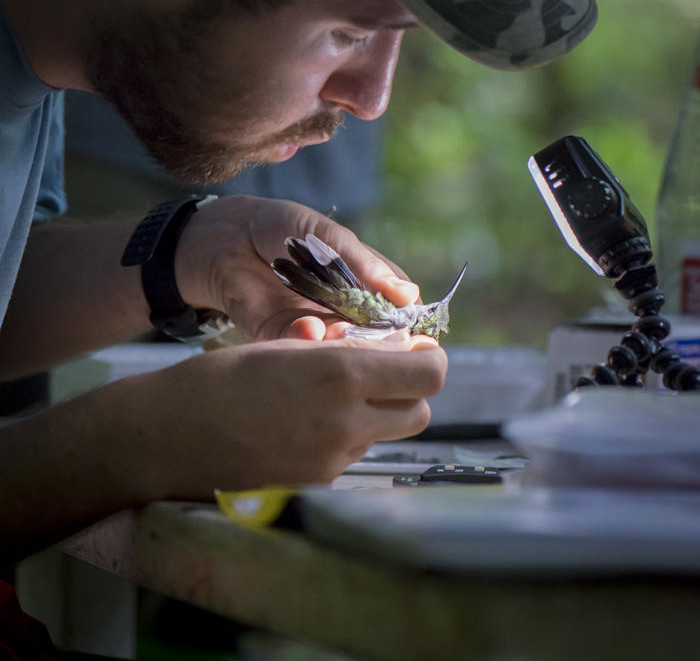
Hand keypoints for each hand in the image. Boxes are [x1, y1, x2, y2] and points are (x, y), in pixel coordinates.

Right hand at [136, 335, 447, 495]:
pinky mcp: (315, 488)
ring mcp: (332, 463)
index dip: (428, 360)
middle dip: (406, 391)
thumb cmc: (222, 377)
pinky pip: (350, 458)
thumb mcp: (287, 346)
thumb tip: (392, 352)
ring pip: (383, 436)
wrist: (168, 437)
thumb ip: (343, 351)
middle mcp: (345, 424)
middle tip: (377, 372)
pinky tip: (301, 425)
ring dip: (372, 416)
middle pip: (418, 412)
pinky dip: (341, 440)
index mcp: (340, 375)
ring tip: (324, 397)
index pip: (429, 375)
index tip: (414, 350)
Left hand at [175, 195, 420, 339]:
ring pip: (337, 345)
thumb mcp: (329, 235)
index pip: (396, 304)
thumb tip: (408, 294)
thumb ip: (365, 263)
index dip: (406, 316)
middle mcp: (340, 308)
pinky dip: (306, 339)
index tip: (416, 327)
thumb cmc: (282, 225)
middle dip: (378, 338)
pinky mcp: (278, 334)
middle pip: (371, 332)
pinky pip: (297, 344)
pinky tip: (311, 328)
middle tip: (384, 338)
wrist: (226, 232)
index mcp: (359, 280)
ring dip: (343, 342)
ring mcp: (311, 322)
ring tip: (345, 331)